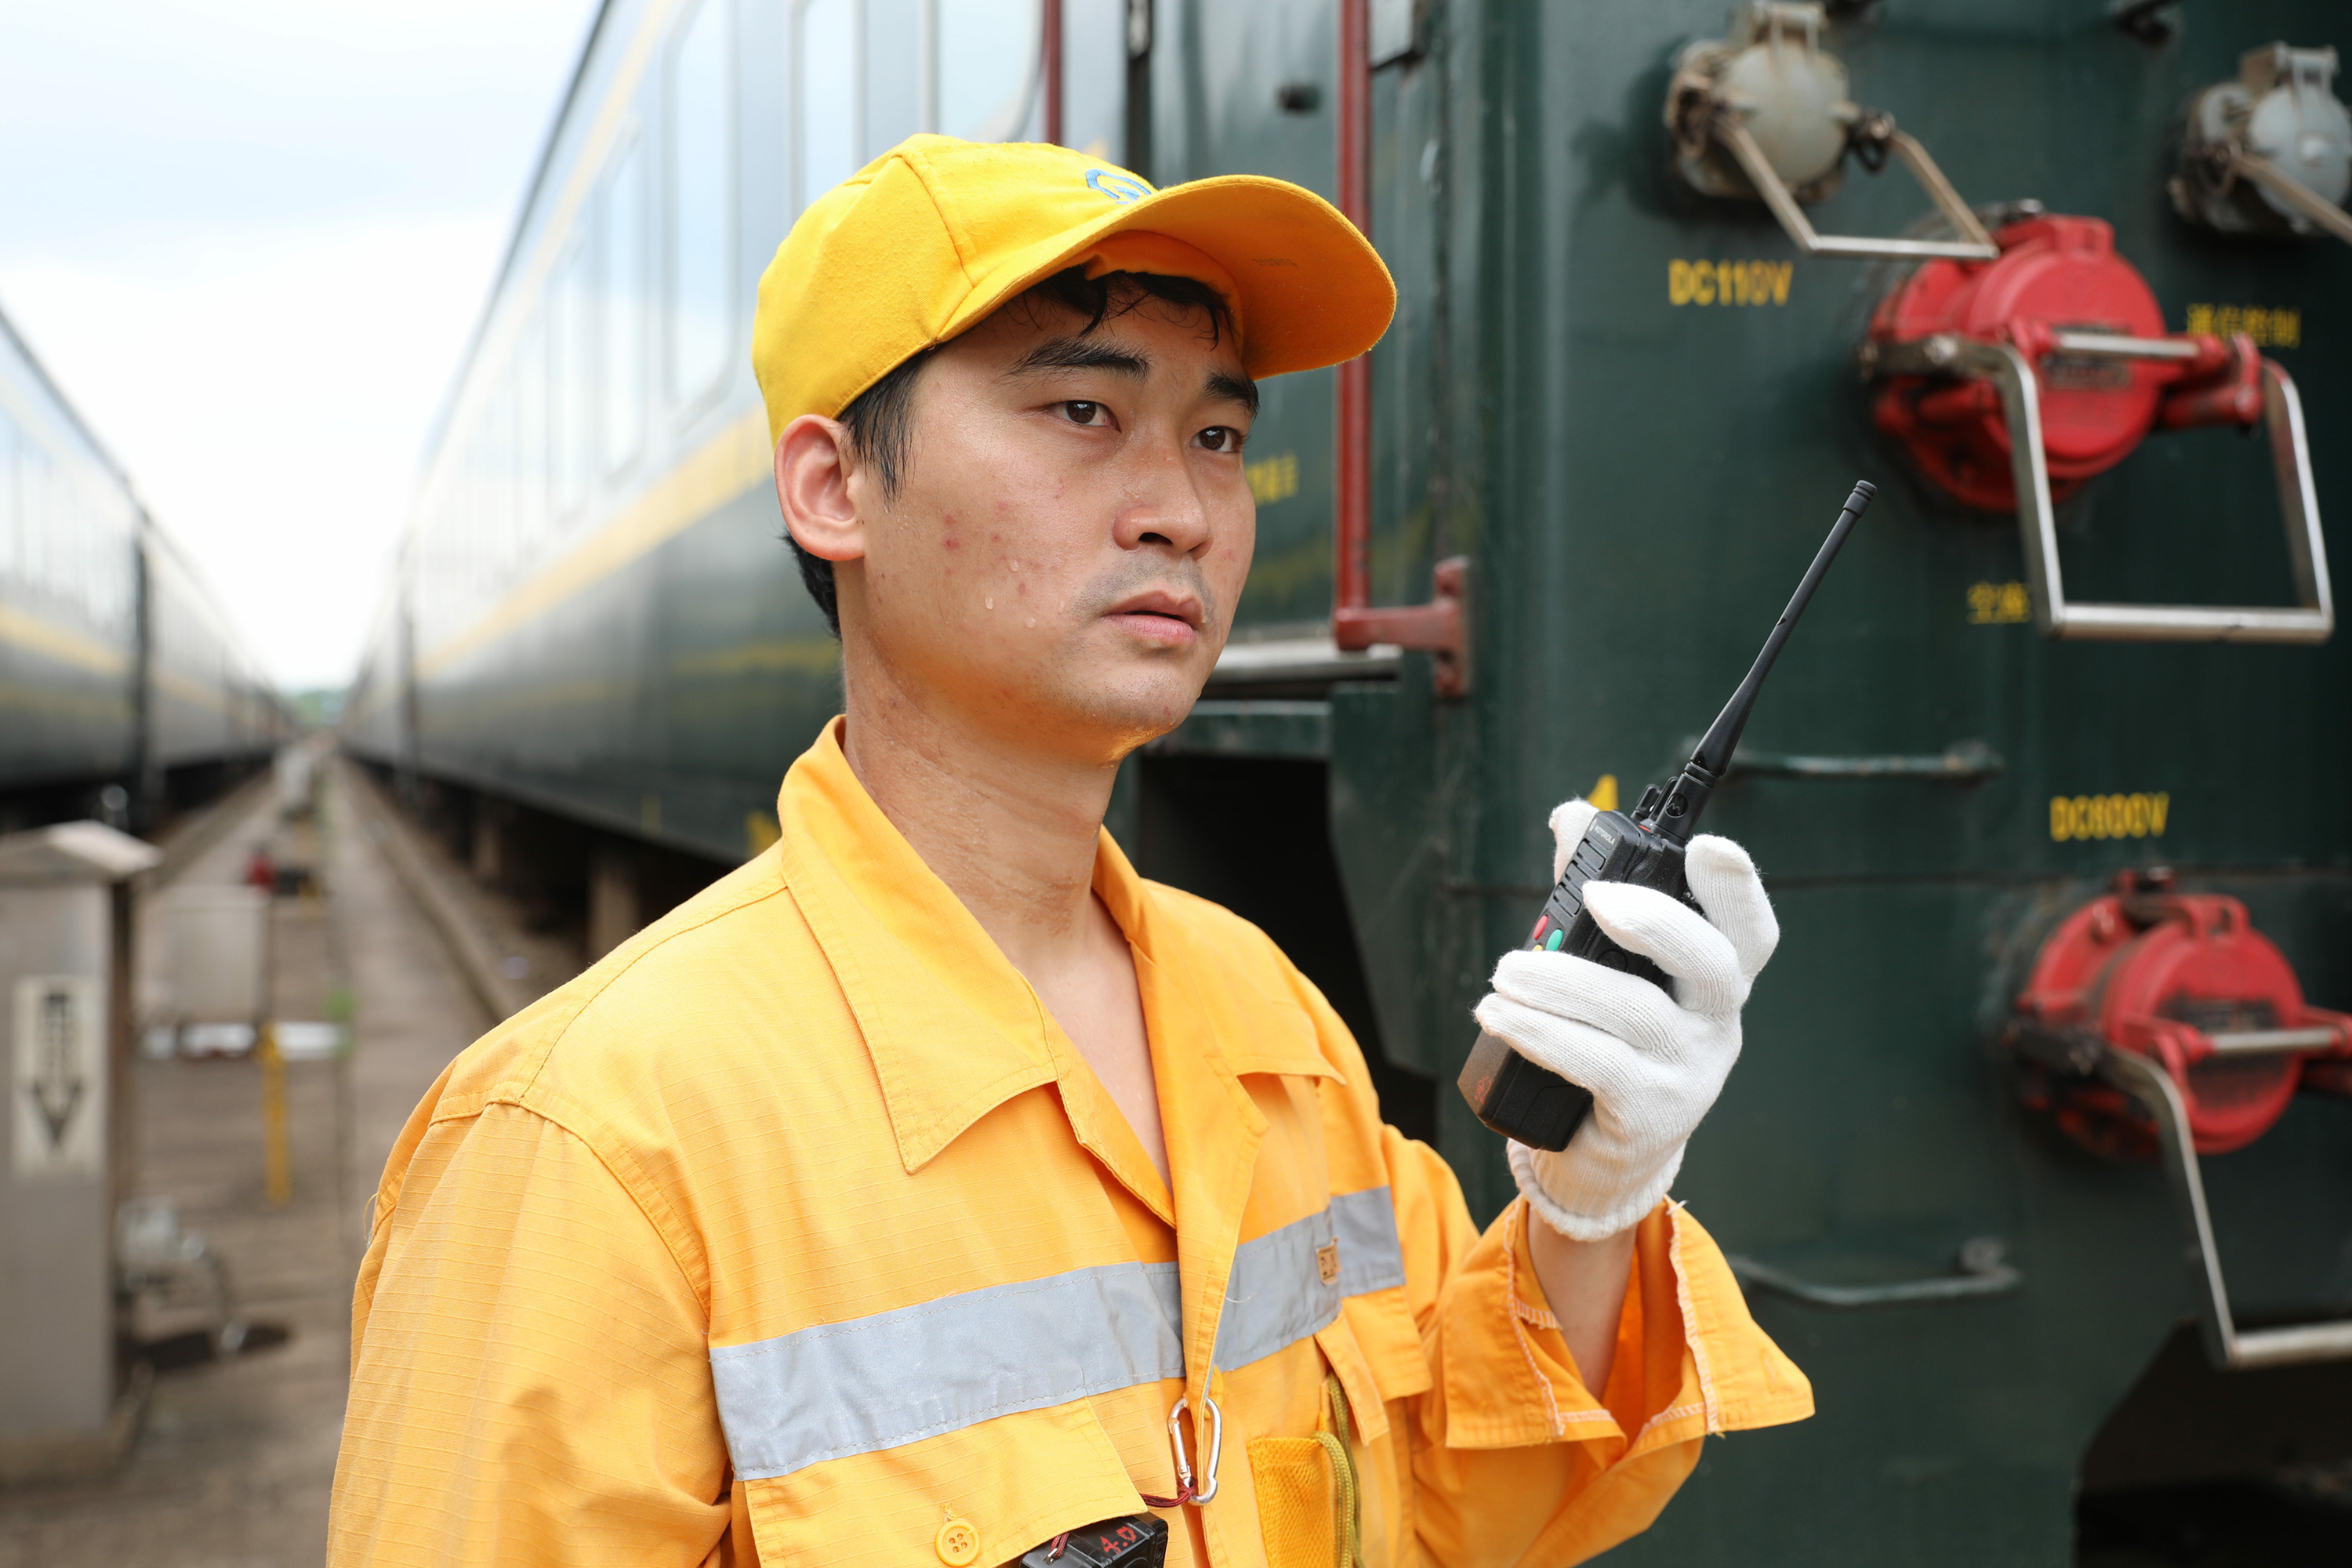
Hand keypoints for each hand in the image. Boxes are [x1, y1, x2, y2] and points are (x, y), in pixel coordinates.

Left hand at [1471, 798, 1779, 1240]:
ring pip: (1633, 1013)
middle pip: (1710, 963)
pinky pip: (1596, 1064)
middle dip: (1654, 921)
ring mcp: (1689, 1072)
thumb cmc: (1606, 1039)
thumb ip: (1590, 887)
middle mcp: (1716, 1022)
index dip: (1736, 886)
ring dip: (1558, 983)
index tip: (1706, 846)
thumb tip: (1569, 813)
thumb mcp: (1603, 962)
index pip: (1749, 928)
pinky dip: (1539, 1033)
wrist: (1603, 1151)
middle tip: (1592, 898)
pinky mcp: (1649, 1113)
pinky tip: (1496, 1016)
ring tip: (1503, 973)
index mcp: (1713, 977)